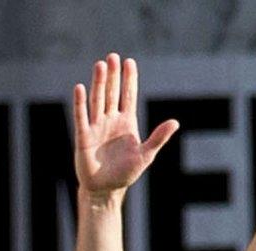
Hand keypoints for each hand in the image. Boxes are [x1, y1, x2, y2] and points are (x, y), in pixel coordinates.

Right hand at [72, 54, 177, 195]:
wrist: (105, 189)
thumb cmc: (126, 173)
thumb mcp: (146, 155)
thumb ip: (158, 137)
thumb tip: (175, 122)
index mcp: (127, 122)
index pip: (128, 95)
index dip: (129, 79)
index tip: (129, 62)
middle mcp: (111, 120)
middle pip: (111, 93)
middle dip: (112, 75)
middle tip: (112, 56)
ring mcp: (96, 127)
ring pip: (97, 100)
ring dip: (98, 83)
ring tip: (100, 65)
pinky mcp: (83, 137)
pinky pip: (81, 117)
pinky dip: (80, 103)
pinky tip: (80, 88)